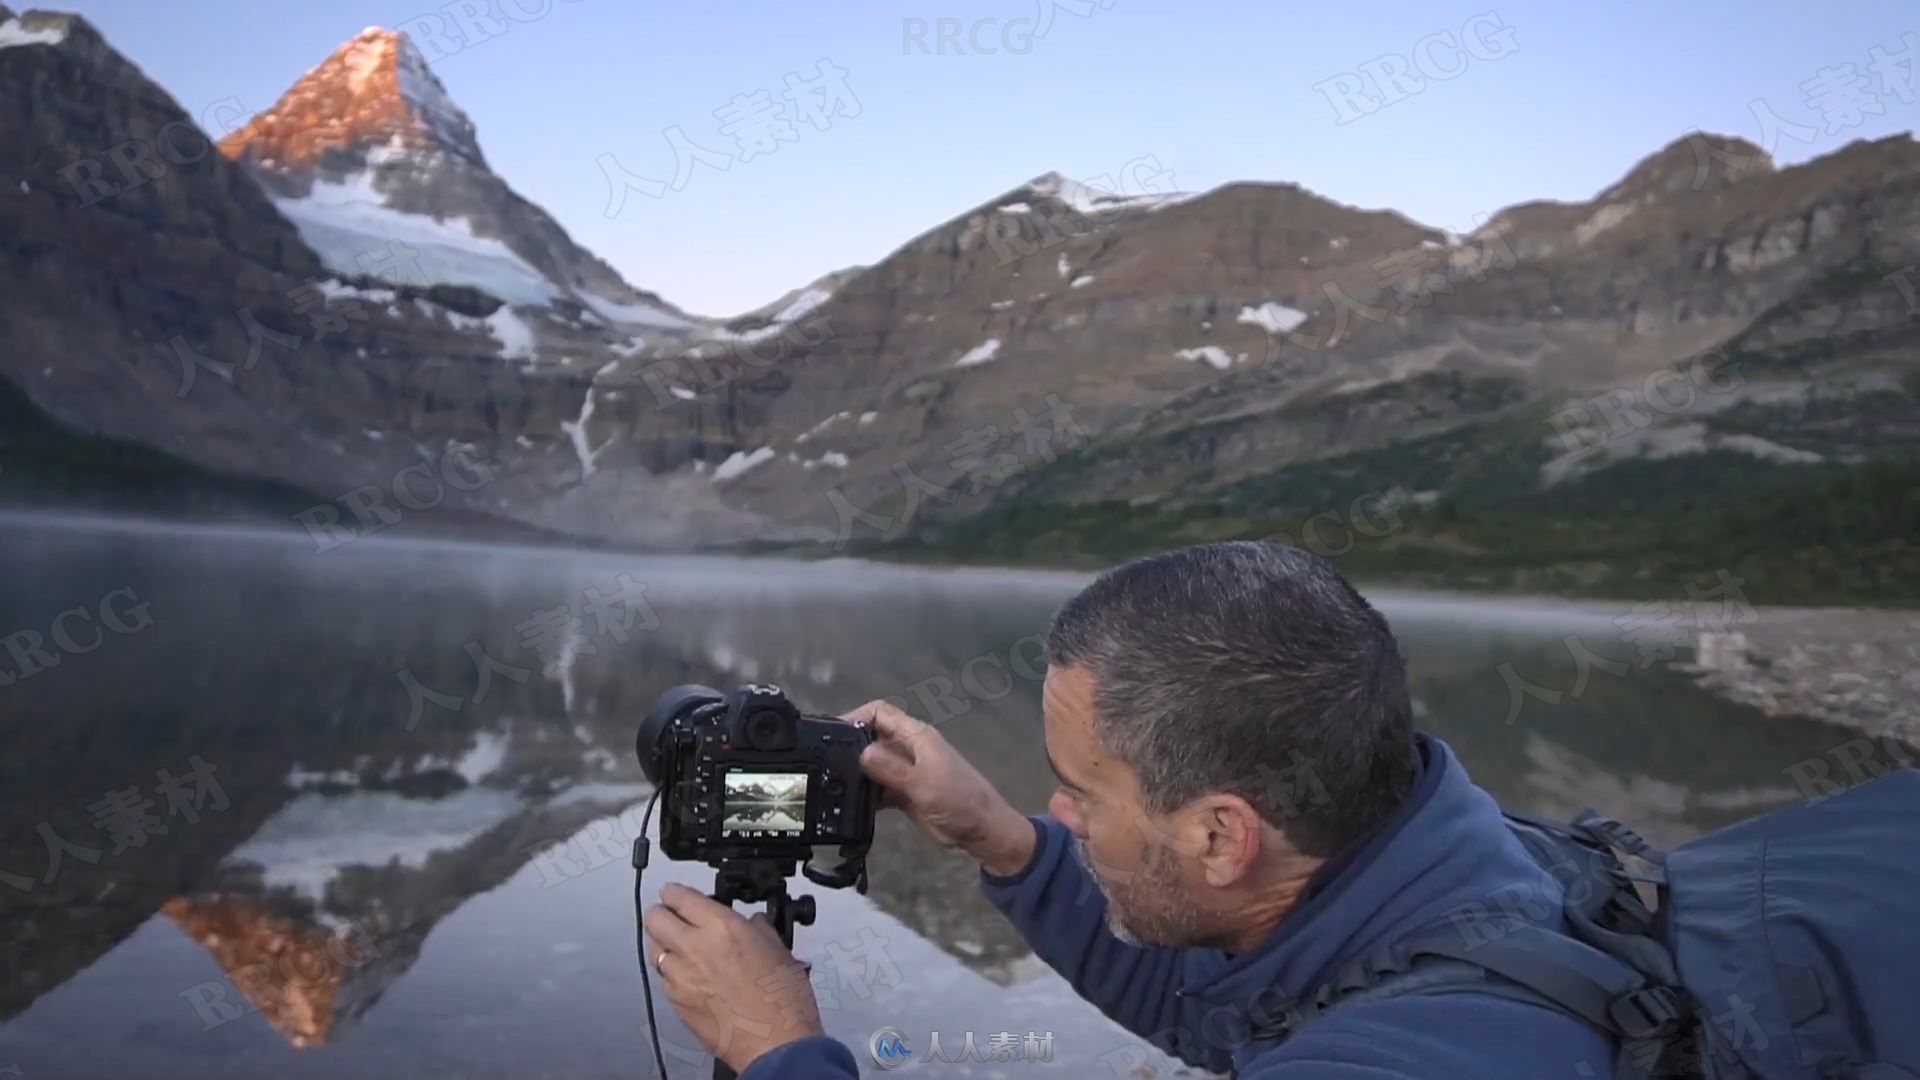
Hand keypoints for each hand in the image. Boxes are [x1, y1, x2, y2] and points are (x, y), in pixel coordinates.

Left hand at [643, 883, 821, 1072]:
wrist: (775, 1045)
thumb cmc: (782, 1002)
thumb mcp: (779, 950)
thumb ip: (757, 929)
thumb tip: (751, 924)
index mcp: (721, 927)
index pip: (678, 896)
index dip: (675, 892)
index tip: (677, 893)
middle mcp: (693, 948)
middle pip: (654, 918)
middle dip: (662, 913)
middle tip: (675, 916)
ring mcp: (680, 978)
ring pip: (653, 949)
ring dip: (664, 943)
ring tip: (681, 947)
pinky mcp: (676, 1003)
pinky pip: (664, 979)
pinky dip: (672, 973)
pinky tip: (690, 976)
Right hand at [845, 699, 1035, 875]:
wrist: (982, 831)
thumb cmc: (959, 800)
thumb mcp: (923, 784)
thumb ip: (891, 769)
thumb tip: (860, 753)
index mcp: (916, 736)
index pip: (880, 713)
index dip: (855, 716)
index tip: (831, 733)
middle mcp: (908, 749)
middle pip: (872, 737)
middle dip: (849, 746)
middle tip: (824, 763)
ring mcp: (906, 771)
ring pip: (872, 764)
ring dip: (856, 773)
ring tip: (831, 785)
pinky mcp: (904, 793)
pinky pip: (878, 787)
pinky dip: (865, 794)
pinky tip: (849, 805)